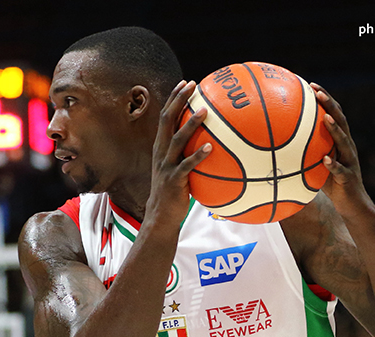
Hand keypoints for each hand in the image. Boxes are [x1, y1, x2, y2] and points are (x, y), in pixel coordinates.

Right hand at [147, 80, 211, 224]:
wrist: (161, 215)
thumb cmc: (174, 191)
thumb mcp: (179, 168)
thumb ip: (190, 153)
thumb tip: (213, 141)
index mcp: (161, 147)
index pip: (165, 117)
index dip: (174, 98)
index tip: (186, 83)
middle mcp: (161, 152)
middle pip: (167, 120)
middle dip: (179, 101)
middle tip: (192, 86)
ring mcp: (166, 166)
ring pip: (177, 140)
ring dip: (191, 124)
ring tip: (204, 111)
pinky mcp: (174, 180)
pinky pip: (187, 165)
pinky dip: (198, 156)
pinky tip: (210, 148)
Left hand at [311, 83, 372, 215]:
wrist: (352, 205)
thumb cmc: (331, 185)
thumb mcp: (315, 166)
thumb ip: (303, 155)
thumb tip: (275, 149)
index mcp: (339, 142)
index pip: (333, 115)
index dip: (324, 99)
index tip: (311, 84)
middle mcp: (347, 147)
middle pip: (341, 120)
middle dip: (330, 104)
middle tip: (317, 91)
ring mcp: (349, 161)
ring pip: (344, 141)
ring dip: (335, 129)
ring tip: (326, 118)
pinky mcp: (348, 177)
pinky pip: (340, 170)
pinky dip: (333, 164)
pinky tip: (325, 159)